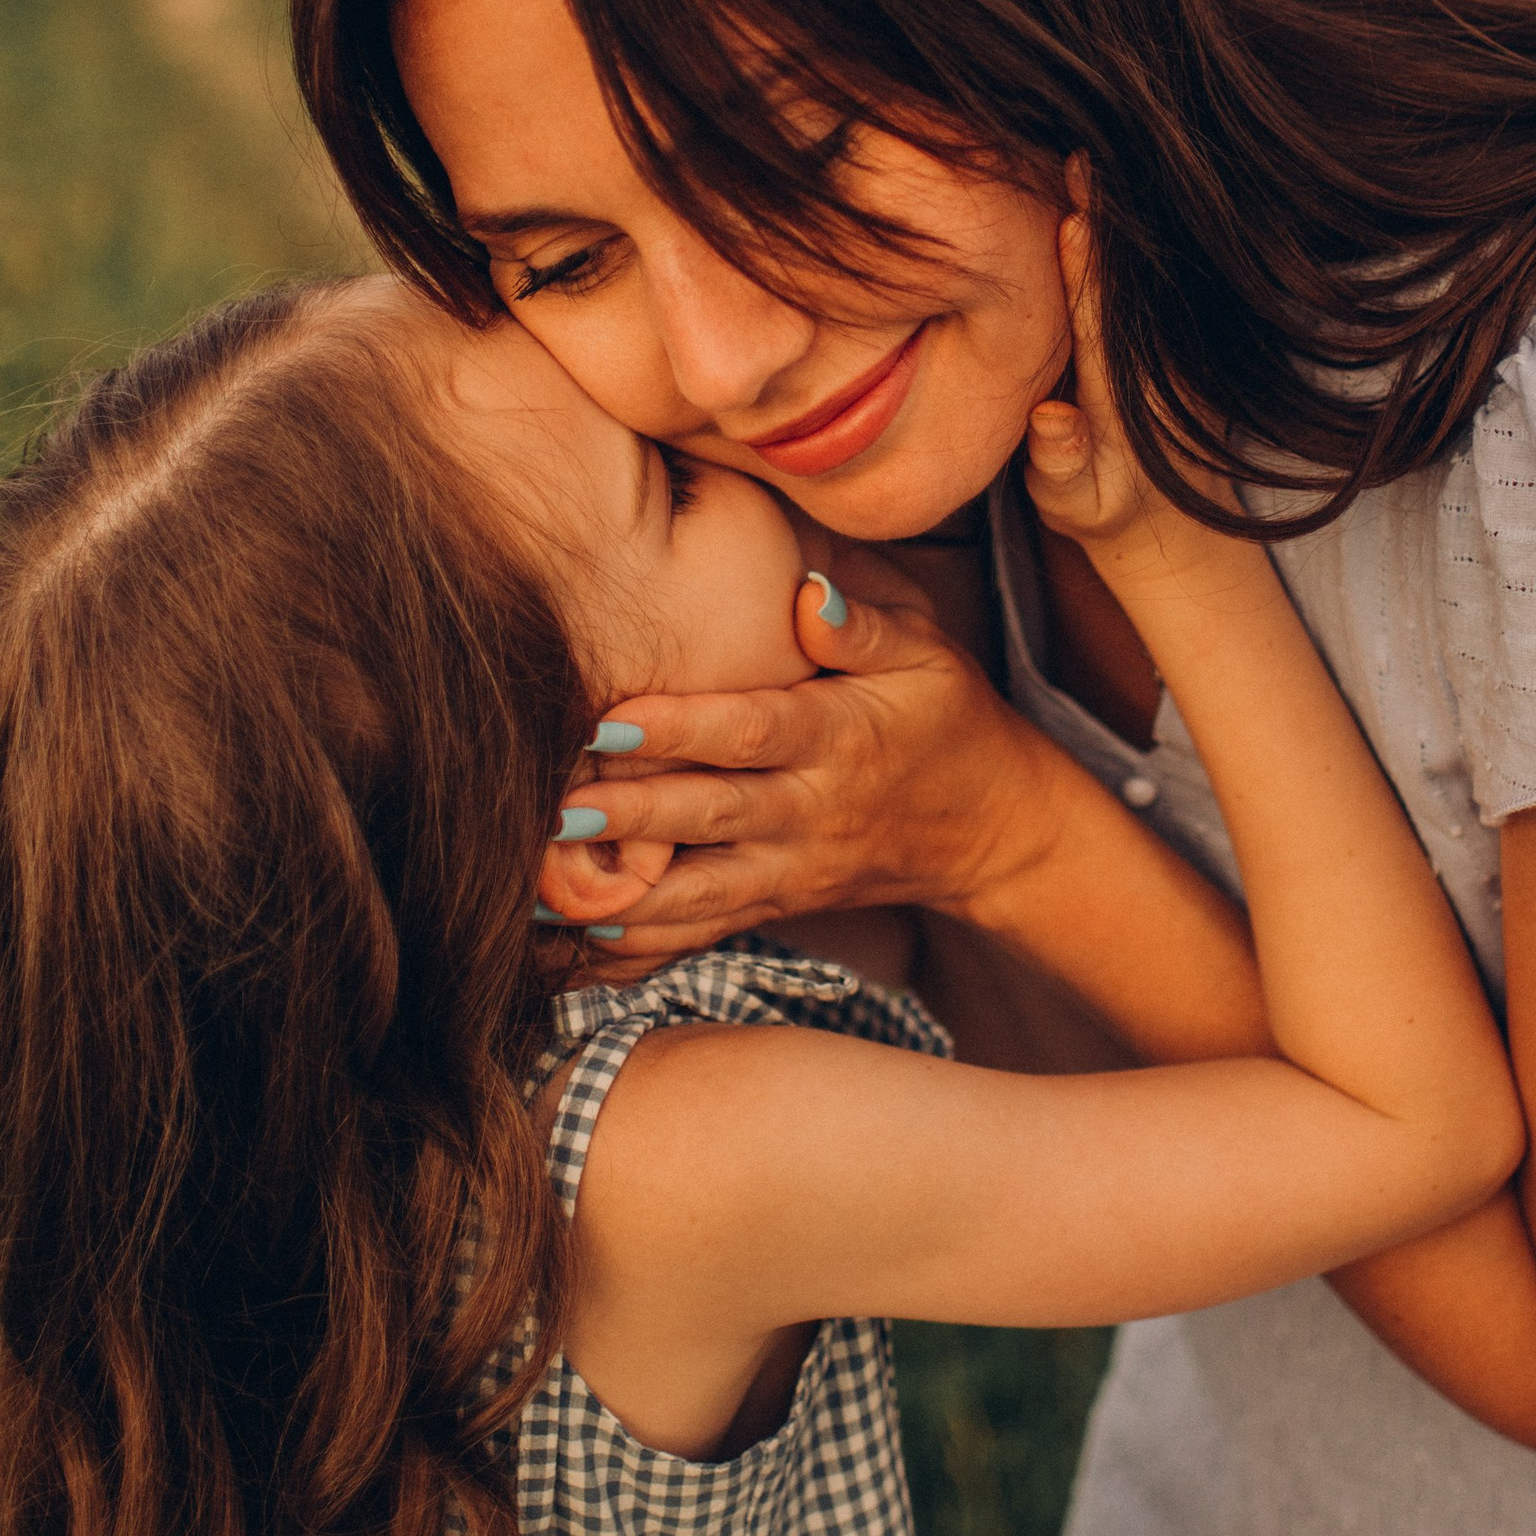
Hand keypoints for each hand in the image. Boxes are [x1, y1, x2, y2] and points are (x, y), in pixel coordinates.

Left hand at [541, 558, 1076, 971]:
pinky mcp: (779, 907)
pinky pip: (706, 933)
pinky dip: (642, 944)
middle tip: (551, 809)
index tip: (609, 722)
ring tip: (542, 888)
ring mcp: (793, 871)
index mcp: (840, 739)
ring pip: (699, 891)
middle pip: (710, 817)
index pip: (753, 733)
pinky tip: (577, 940)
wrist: (994, 831)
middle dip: (627, 817)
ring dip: (619, 893)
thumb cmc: (948, 721)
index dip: (680, 730)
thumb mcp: (928, 655)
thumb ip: (862, 624)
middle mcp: (811, 813)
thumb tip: (807, 590)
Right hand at [1022, 194, 1156, 553]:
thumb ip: (1058, 464)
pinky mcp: (1176, 343)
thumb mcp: (1070, 505)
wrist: (1176, 524)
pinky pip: (1151, 285)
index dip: (1086, 270)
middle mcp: (1157, 365)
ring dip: (1121, 220)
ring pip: (1143, 279)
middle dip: (1104, 222)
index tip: (1072, 217)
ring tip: (1092, 158)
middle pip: (1126, 283)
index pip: (1100, 323)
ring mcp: (1171, 350)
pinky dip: (1132, 240)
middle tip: (1079, 157)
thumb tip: (1051, 416)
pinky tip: (1112, 190)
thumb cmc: (1103, 510)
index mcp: (1125, 401)